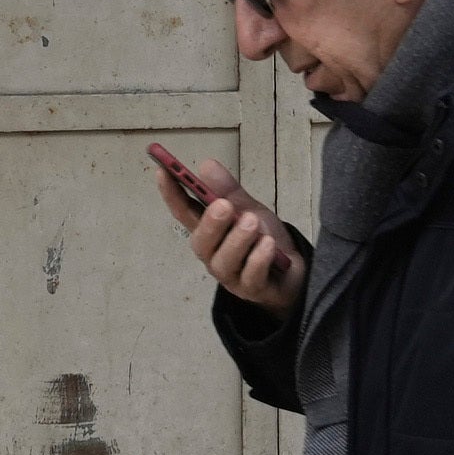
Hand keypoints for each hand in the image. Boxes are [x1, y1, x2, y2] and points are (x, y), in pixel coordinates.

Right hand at [151, 143, 306, 306]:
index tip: (162, 171)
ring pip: (225, 261)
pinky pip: (251, 276)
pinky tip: (268, 244)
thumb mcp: (247, 208)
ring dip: (237, 239)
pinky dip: (259, 259)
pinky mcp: (253, 289)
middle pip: (202, 243)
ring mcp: (231, 275)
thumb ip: (228, 190)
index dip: (171, 194)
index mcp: (208, 233)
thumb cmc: (262, 240)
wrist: (291, 272)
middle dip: (210, 223)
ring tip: (251, 221)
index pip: (184, 213)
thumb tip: (206, 164)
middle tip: (223, 205)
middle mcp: (213, 255)